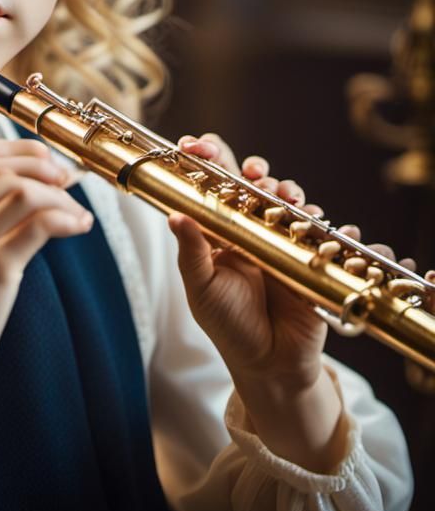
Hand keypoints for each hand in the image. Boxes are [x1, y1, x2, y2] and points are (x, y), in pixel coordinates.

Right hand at [0, 138, 93, 406]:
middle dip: (44, 169)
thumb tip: (14, 197)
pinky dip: (65, 219)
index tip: (45, 158)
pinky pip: (38, 226)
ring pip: (23, 193)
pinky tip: (78, 227)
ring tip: (76, 213)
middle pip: (3, 170)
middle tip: (68, 182)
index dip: (19, 150)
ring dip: (59, 197)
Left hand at [169, 133, 326, 387]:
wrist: (269, 364)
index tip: (194, 146)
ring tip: (287, 198)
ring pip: (290, 201)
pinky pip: (328, 234)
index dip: (207, 158)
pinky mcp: (313, 258)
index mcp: (221, 228)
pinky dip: (337, 229)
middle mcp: (252, 228)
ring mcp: (284, 240)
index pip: (214, 183)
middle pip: (256, 182)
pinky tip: (337, 230)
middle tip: (255, 173)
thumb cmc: (229, 325)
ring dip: (291, 192)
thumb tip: (174, 216)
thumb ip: (191, 252)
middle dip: (256, 169)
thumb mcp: (202, 288)